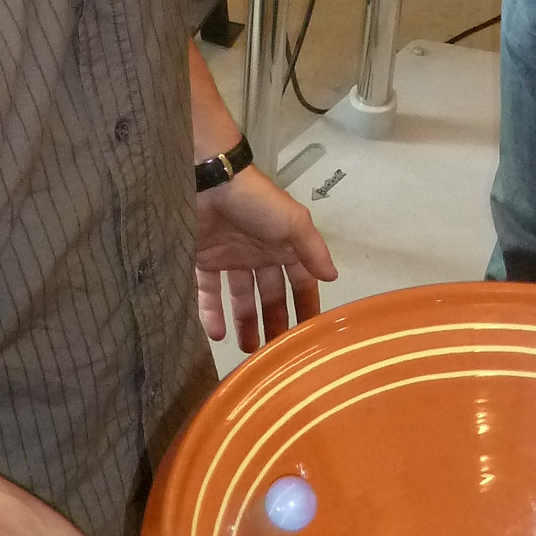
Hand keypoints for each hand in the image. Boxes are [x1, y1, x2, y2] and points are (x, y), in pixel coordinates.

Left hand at [194, 163, 336, 351]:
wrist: (207, 182)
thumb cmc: (255, 202)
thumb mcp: (293, 222)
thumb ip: (313, 250)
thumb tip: (334, 278)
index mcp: (282, 246)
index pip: (299, 282)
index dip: (305, 306)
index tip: (308, 335)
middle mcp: (257, 254)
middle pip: (269, 295)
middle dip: (274, 322)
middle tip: (275, 353)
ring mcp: (228, 258)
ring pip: (240, 297)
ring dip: (244, 323)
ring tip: (248, 352)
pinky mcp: (201, 260)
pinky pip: (208, 292)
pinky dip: (211, 313)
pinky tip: (216, 335)